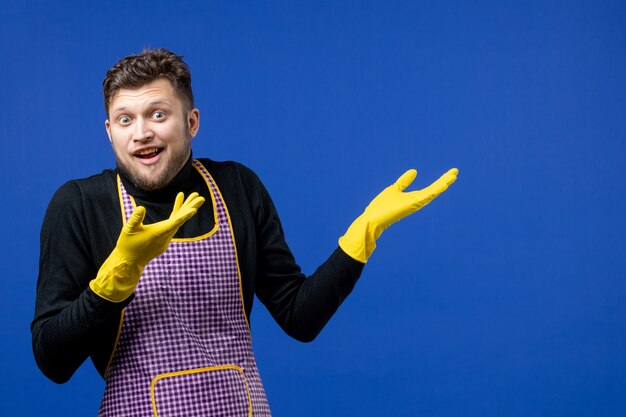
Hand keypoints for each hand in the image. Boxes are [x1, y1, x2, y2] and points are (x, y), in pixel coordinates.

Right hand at [115, 192, 205, 265]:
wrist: (130, 261)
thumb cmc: (128, 245)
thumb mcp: (129, 230)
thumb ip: (135, 219)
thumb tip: (141, 208)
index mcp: (159, 233)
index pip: (174, 223)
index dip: (184, 215)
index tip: (194, 209)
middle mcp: (166, 235)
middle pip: (181, 219)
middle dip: (191, 207)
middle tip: (201, 198)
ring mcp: (167, 237)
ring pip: (178, 220)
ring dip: (186, 208)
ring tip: (195, 196)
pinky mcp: (165, 237)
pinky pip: (174, 223)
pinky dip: (178, 213)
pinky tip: (180, 201)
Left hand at [339, 168, 457, 262]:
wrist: (371, 220)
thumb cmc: (381, 207)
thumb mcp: (394, 189)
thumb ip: (404, 182)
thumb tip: (415, 171)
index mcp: (414, 198)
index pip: (430, 189)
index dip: (440, 180)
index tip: (451, 172)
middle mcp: (417, 202)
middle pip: (434, 190)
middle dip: (445, 181)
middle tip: (456, 171)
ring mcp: (415, 204)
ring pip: (433, 192)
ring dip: (443, 183)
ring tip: (454, 175)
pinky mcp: (412, 205)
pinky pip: (427, 196)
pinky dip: (435, 189)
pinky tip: (443, 183)